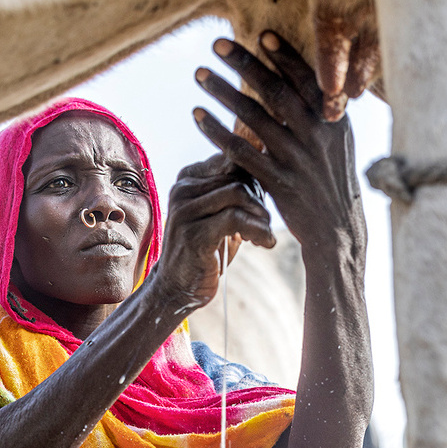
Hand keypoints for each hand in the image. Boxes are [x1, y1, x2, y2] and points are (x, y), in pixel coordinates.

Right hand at [150, 153, 274, 311]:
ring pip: (239, 193)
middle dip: (260, 199)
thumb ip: (235, 192)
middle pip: (239, 175)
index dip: (256, 179)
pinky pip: (236, 219)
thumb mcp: (219, 215)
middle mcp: (182, 188)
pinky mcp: (193, 234)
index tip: (260, 204)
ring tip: (265, 234)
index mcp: (188, 177)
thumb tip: (269, 165)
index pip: (232, 158)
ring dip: (261, 215)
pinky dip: (258, 230)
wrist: (176, 288)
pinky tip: (265, 243)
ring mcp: (185, 210)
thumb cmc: (206, 249)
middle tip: (265, 222)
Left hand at [192, 32, 366, 266]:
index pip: (308, 79)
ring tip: (199, 74)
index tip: (260, 34)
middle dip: (245, 64)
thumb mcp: (337, 141)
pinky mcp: (277, 182)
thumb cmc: (331, 179)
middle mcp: (318, 135)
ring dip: (223, 92)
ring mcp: (297, 159)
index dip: (284, 56)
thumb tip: (298, 75)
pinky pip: (241, 151)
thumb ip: (319, 111)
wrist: (337, 231)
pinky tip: (197, 116)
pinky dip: (217, 131)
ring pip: (253, 118)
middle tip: (217, 43)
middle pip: (276, 91)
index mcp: (335, 120)